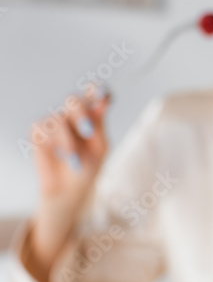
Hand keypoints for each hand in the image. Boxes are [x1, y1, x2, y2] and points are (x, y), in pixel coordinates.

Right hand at [32, 85, 109, 207]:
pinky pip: (43, 127)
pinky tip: (57, 154)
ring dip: (67, 140)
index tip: (104, 94)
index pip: (94, 95)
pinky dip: (52, 142)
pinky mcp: (39, 132)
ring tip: (73, 160)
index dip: (98, 91)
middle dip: (80, 114)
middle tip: (87, 131)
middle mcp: (72, 116)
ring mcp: (54, 122)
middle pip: (74, 100)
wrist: (68, 190)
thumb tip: (103, 102)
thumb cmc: (87, 168)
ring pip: (58, 117)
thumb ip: (99, 125)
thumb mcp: (99, 147)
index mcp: (91, 116)